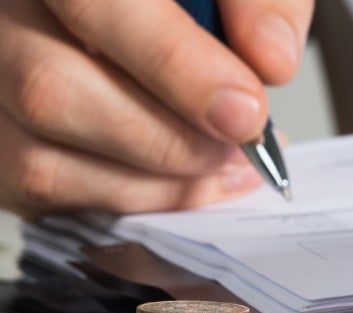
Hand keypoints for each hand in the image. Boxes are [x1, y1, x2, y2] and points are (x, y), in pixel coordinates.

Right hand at [0, 0, 312, 219]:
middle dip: (169, 137)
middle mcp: (5, 18)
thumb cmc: (192, 0)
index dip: (174, 64)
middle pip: (51, 88)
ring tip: (225, 161)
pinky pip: (42, 192)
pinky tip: (189, 180)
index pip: (96, 4)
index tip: (246, 110)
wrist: (157, 16)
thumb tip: (271, 59)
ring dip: (154, 179)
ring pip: (39, 155)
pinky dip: (130, 198)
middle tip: (243, 140)